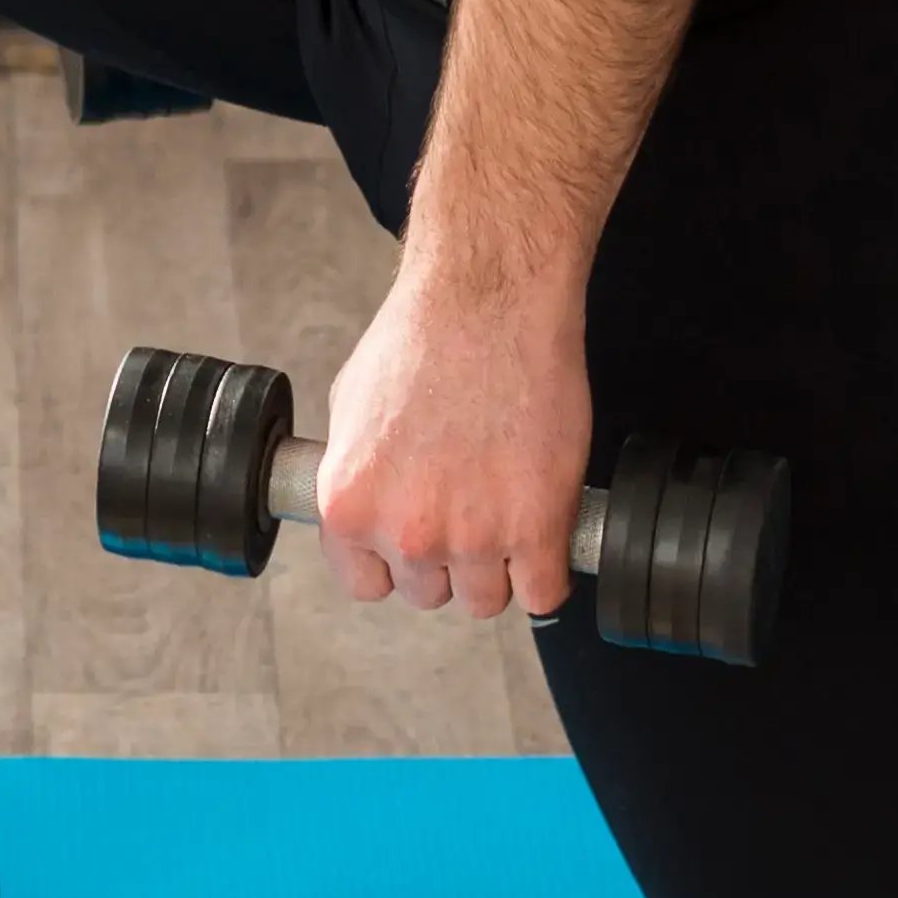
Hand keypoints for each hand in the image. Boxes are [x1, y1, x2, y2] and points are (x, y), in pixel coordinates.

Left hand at [309, 262, 586, 623]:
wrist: (489, 299)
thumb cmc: (421, 338)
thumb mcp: (349, 407)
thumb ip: (353, 478)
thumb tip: (363, 511)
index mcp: (348, 508)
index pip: (366, 585)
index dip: (393, 560)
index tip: (414, 537)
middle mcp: (406, 533)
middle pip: (430, 592)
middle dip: (448, 557)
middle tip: (468, 502)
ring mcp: (474, 536)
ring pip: (487, 598)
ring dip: (499, 564)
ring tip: (507, 505)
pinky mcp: (538, 528)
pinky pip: (545, 594)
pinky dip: (548, 571)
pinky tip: (545, 531)